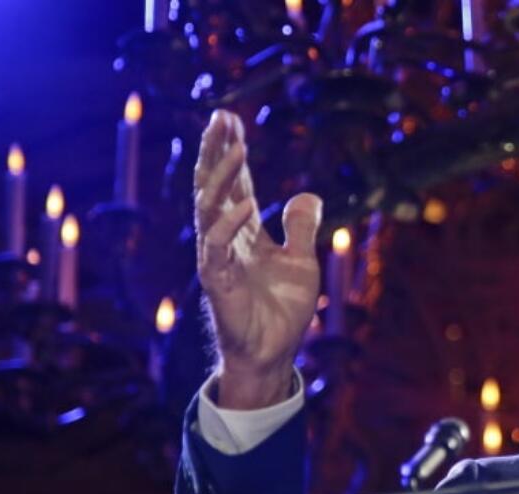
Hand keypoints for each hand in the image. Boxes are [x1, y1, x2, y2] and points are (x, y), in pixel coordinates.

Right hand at [194, 109, 321, 408]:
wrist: (273, 351)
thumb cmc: (282, 310)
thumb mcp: (301, 261)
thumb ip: (300, 228)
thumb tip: (308, 194)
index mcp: (244, 232)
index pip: (234, 184)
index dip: (232, 152)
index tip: (231, 120)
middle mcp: (226, 239)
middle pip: (215, 186)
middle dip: (217, 152)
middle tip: (220, 118)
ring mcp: (218, 258)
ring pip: (210, 208)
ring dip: (222, 177)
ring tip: (235, 148)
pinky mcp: (217, 280)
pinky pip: (218, 246)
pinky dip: (230, 223)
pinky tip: (247, 203)